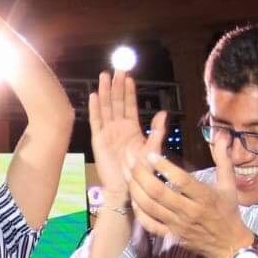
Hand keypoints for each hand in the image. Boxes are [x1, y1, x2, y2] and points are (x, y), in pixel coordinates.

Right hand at [89, 71, 164, 199]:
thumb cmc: (140, 171)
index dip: (128, 91)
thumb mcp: (152, 149)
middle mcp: (118, 127)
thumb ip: (157, 131)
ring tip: (104, 76)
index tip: (128, 76)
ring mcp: (108, 132)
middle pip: (116, 102)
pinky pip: (96, 121)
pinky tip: (94, 96)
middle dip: (116, 85)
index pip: (129, 105)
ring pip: (105, 107)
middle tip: (116, 69)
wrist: (125, 187)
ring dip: (105, 92)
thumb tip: (163, 113)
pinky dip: (95, 108)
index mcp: (131, 128)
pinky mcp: (98, 139)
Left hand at [125, 147, 252, 257]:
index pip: (181, 181)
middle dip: (141, 175)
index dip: (164, 167)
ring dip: (135, 189)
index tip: (151, 154)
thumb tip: (223, 136)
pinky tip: (133, 198)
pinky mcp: (171, 236)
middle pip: (159, 192)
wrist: (229, 245)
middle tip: (132, 160)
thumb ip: (224, 159)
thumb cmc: (228, 212)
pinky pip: (150, 224)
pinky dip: (139, 211)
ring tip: (127, 173)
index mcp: (205, 197)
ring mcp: (178, 225)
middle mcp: (190, 211)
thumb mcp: (229, 185)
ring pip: (150, 207)